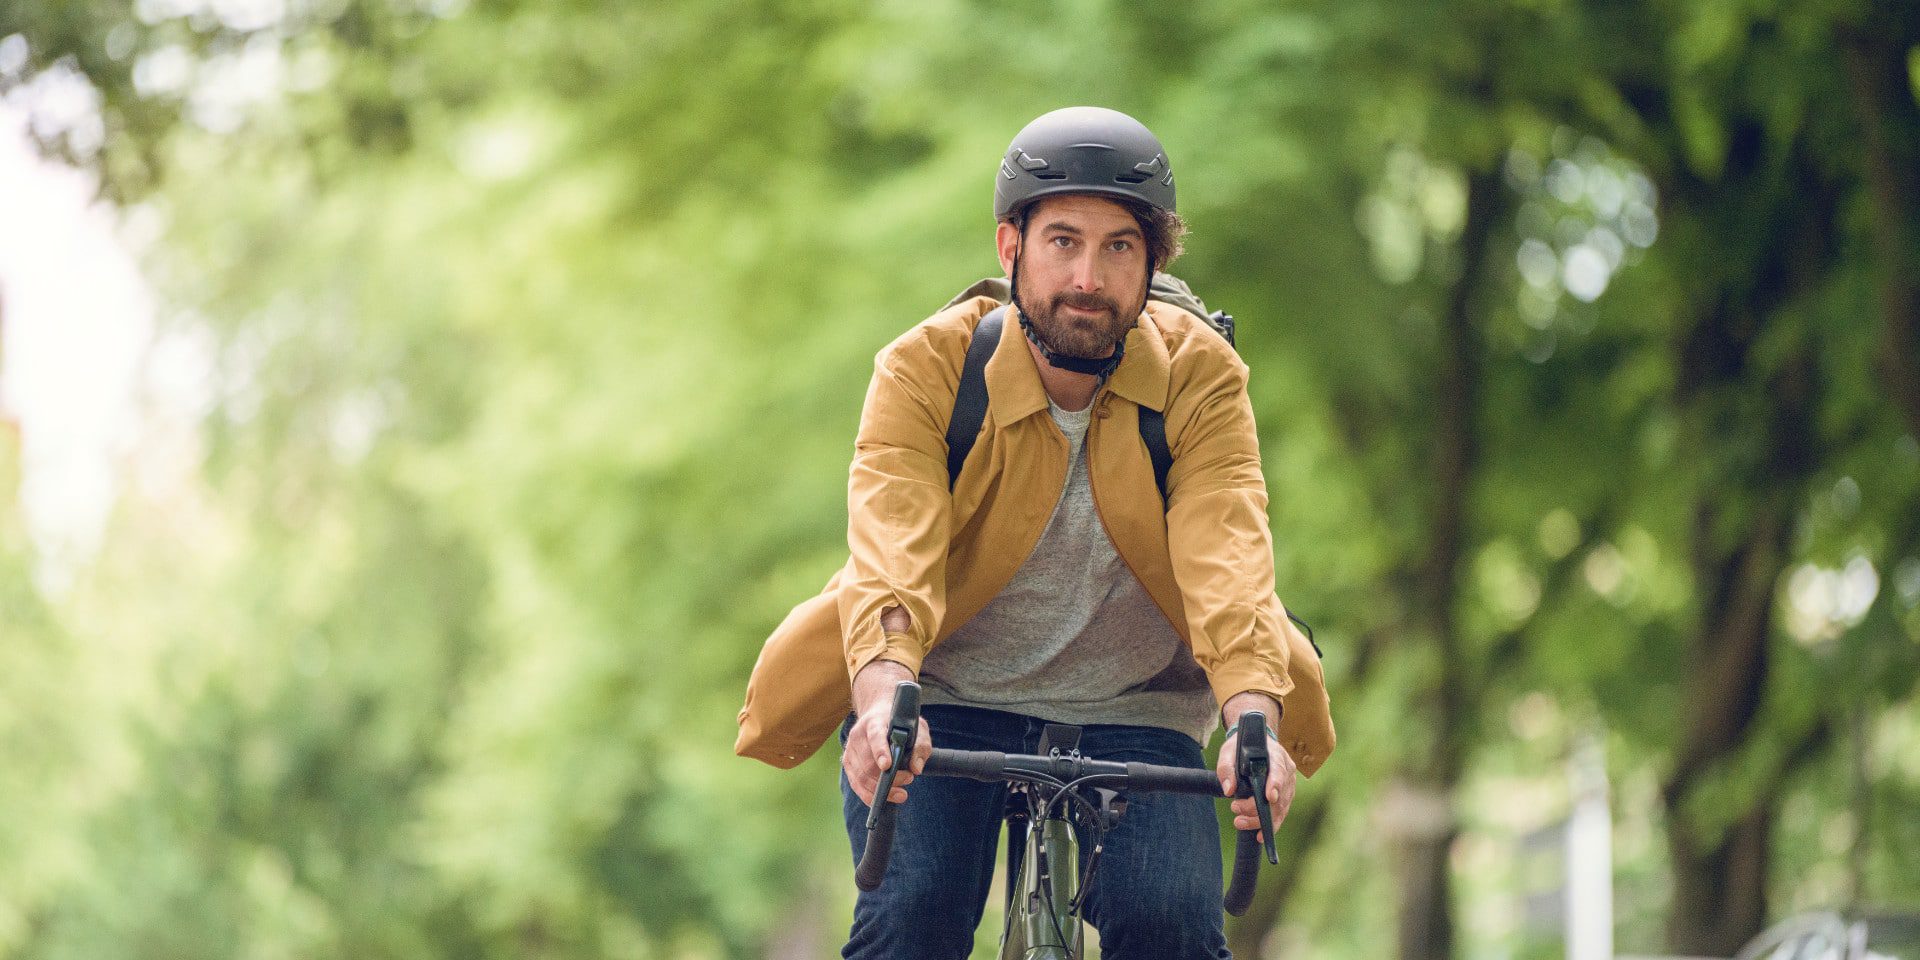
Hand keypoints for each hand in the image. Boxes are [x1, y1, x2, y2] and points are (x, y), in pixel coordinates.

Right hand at [841, 701, 932, 807]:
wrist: (877, 717)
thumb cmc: (900, 725)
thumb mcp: (918, 729)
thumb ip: (921, 746)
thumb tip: (916, 768)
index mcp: (874, 722)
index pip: (875, 736)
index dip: (880, 752)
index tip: (887, 766)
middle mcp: (857, 736)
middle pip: (868, 763)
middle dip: (889, 777)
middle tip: (909, 778)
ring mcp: (850, 751)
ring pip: (861, 777)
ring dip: (881, 790)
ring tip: (901, 793)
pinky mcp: (848, 764)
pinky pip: (856, 785)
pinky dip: (870, 796)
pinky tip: (883, 799)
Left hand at [1216, 727, 1296, 841]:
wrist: (1255, 744)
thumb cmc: (1243, 747)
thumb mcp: (1229, 751)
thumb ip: (1226, 768)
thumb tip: (1229, 790)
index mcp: (1276, 756)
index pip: (1279, 771)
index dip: (1275, 785)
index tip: (1269, 797)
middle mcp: (1287, 771)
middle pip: (1278, 795)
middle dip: (1257, 808)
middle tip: (1235, 809)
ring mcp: (1289, 785)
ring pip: (1280, 808)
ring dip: (1260, 819)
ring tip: (1240, 822)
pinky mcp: (1286, 796)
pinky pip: (1281, 813)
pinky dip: (1270, 825)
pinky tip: (1259, 835)